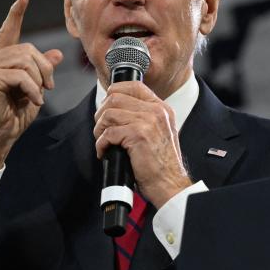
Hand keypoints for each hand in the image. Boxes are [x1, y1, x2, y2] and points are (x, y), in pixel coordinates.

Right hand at [0, 0, 63, 170]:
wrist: (0, 136)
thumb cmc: (13, 116)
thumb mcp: (34, 89)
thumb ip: (41, 71)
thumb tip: (55, 54)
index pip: (8, 31)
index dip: (16, 14)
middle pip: (28, 49)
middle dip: (45, 69)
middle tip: (48, 87)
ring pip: (27, 61)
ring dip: (40, 80)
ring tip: (39, 96)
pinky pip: (22, 75)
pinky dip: (33, 90)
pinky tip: (34, 101)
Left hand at [93, 81, 192, 208]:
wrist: (170, 183)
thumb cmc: (162, 164)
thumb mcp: (159, 133)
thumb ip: (144, 118)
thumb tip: (116, 111)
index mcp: (162, 109)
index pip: (134, 86)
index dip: (114, 92)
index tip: (106, 107)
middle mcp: (156, 111)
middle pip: (115, 98)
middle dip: (101, 113)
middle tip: (102, 129)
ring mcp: (148, 122)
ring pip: (109, 113)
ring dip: (99, 129)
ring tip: (103, 142)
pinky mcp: (138, 135)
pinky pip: (108, 133)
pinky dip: (102, 144)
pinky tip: (106, 152)